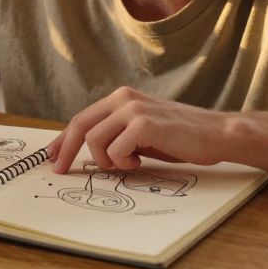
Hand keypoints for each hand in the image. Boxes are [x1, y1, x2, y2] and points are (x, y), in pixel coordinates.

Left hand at [46, 87, 230, 173]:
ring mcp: (133, 109)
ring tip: (130, 163)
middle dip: (66, 150)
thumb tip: (86, 151)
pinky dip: (123, 162)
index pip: (82, 118)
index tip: (51, 156)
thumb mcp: (140, 133)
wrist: (216, 134)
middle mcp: (123, 98)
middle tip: (60, 170)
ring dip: (107, 161)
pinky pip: (116, 150)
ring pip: (95, 141)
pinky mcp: (144, 124)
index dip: (63, 139)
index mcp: (121, 98)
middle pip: (80, 125)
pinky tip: (140, 161)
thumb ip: (116, 135)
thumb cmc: (179, 137)